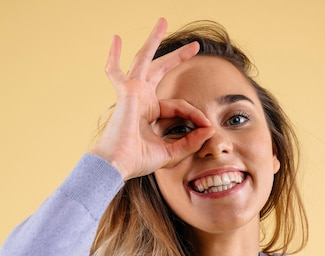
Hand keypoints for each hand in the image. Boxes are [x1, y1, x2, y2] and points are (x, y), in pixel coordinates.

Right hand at [89, 18, 212, 180]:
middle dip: (178, 58)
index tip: (207, 125)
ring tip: (162, 21)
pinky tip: (116, 39)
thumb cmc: (138, 161)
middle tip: (194, 46)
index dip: (195, 114)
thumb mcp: (172, 152)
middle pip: (161, 71)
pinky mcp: (126, 91)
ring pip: (145, 60)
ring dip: (154, 40)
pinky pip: (117, 70)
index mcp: (150, 112)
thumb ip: (191, 141)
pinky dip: (114, 55)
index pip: (178, 106)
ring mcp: (132, 92)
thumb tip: (210, 129)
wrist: (118, 165)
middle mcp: (141, 99)